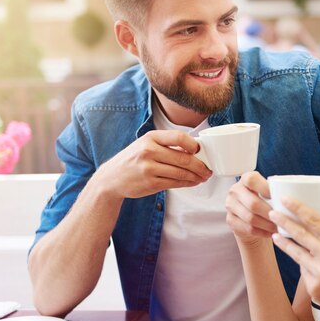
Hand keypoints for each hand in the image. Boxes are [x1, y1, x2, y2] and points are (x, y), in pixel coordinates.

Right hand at [96, 130, 211, 198]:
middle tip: (208, 169)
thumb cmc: (133, 159)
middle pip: (184, 158)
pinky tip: (193, 182)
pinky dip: (187, 183)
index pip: (179, 137)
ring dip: (196, 176)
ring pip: (181, 173)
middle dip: (200, 165)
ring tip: (203, 177)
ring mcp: (149, 168)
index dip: (193, 144)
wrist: (111, 178)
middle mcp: (149, 151)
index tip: (200, 150)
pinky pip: (175, 183)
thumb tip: (195, 148)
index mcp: (151, 137)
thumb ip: (166, 144)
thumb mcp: (145, 144)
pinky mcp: (151, 183)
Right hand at [226, 171, 278, 244]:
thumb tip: (301, 193)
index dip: (265, 188)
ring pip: (250, 218)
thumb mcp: (268, 192)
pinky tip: (271, 233)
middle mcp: (235, 190)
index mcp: (245, 179)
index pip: (251, 180)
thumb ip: (277, 190)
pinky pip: (247, 228)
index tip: (277, 197)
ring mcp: (230, 205)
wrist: (249, 216)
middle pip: (253, 203)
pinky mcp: (230, 220)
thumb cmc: (264, 201)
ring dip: (267, 225)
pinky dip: (262, 232)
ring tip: (278, 228)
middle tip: (283, 219)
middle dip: (270, 213)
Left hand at [270, 197, 319, 320]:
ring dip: (283, 242)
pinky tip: (304, 264)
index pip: (315, 220)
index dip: (297, 207)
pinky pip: (303, 271)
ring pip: (296, 252)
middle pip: (300, 233)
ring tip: (275, 235)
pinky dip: (303, 266)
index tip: (285, 199)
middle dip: (283, 221)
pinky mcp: (313, 287)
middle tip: (271, 213)